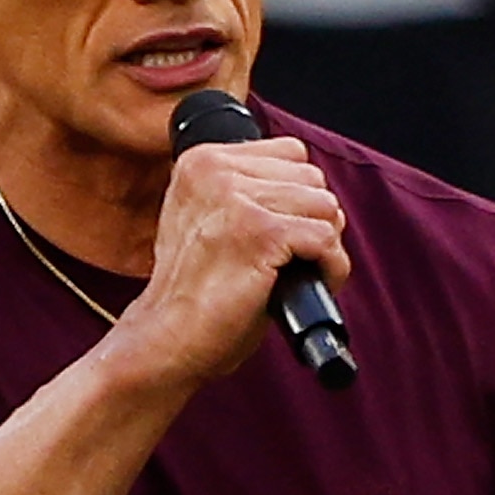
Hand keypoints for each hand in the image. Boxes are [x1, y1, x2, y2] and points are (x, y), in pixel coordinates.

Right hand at [115, 137, 349, 384]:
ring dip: (323, 248)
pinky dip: (328, 270)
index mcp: (201, 160)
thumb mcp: (206, 219)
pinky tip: (300, 288)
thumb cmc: (192, 292)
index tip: (278, 233)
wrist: (166, 341)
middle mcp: (216, 171)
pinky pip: (326, 240)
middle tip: (286, 261)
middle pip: (313, 179)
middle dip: (312, 222)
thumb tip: (312, 190)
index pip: (291, 154)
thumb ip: (246, 191)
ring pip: (325, 207)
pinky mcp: (260, 233)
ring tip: (291, 274)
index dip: (297, 198)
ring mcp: (237, 200)